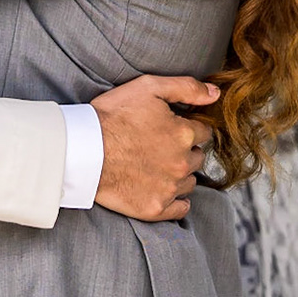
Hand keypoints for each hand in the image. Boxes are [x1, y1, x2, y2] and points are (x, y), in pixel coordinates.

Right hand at [90, 75, 218, 222]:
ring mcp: (169, 188)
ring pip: (189, 182)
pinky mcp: (155, 208)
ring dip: (179, 174)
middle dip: (184, 151)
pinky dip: (176, 201)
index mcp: (184, 134)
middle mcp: (182, 163)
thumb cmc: (111, 116)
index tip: (170, 129)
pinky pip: (180, 209)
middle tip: (160, 147)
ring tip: (155, 166)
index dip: (188, 128)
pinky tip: (162, 189)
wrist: (81, 150)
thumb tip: (216, 94)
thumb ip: (186, 87)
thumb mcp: (148, 87)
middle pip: (197, 158)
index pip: (203, 132)